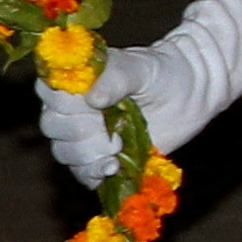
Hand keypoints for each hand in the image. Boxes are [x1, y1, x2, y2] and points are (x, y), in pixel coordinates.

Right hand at [44, 16, 238, 192]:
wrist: (191, 94)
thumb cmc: (164, 73)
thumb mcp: (142, 68)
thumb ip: (117, 77)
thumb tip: (93, 98)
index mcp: (76, 78)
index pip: (49, 92)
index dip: (67, 105)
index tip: (95, 107)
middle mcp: (73, 107)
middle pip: (53, 127)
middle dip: (81, 134)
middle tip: (112, 134)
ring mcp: (86, 134)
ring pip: (64, 152)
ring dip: (88, 156)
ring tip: (117, 149)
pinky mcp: (100, 157)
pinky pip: (81, 172)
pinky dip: (92, 174)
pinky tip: (113, 168)